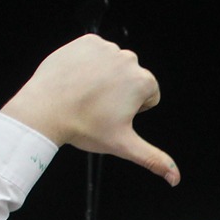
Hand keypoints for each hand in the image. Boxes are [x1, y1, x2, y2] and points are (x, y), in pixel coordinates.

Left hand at [0, 34, 179, 184]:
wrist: (44, 109)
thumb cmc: (83, 126)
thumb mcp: (123, 145)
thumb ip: (153, 159)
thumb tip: (175, 178)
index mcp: (143, 82)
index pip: (149, 95)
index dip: (132, 109)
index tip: (112, 114)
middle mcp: (128, 59)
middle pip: (132, 78)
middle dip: (120, 91)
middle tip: (97, 106)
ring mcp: (106, 48)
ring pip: (113, 65)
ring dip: (104, 76)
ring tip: (86, 93)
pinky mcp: (86, 41)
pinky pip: (96, 52)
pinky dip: (89, 63)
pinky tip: (78, 79)